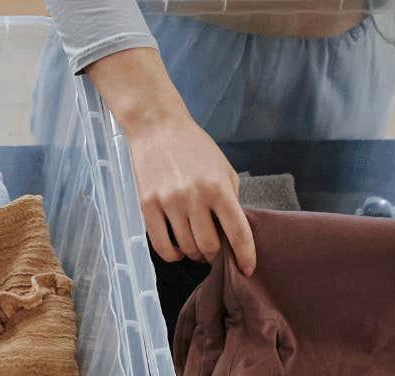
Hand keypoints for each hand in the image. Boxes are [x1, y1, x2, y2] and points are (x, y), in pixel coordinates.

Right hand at [124, 105, 256, 274]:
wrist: (157, 126)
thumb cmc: (195, 147)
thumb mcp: (224, 169)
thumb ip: (230, 200)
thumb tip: (232, 233)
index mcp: (218, 187)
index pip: (238, 233)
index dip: (246, 256)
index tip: (247, 270)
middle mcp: (194, 197)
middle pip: (209, 247)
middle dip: (216, 256)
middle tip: (215, 252)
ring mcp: (169, 202)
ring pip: (187, 247)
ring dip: (195, 254)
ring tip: (197, 248)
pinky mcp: (147, 205)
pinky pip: (161, 244)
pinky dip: (172, 255)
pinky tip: (178, 251)